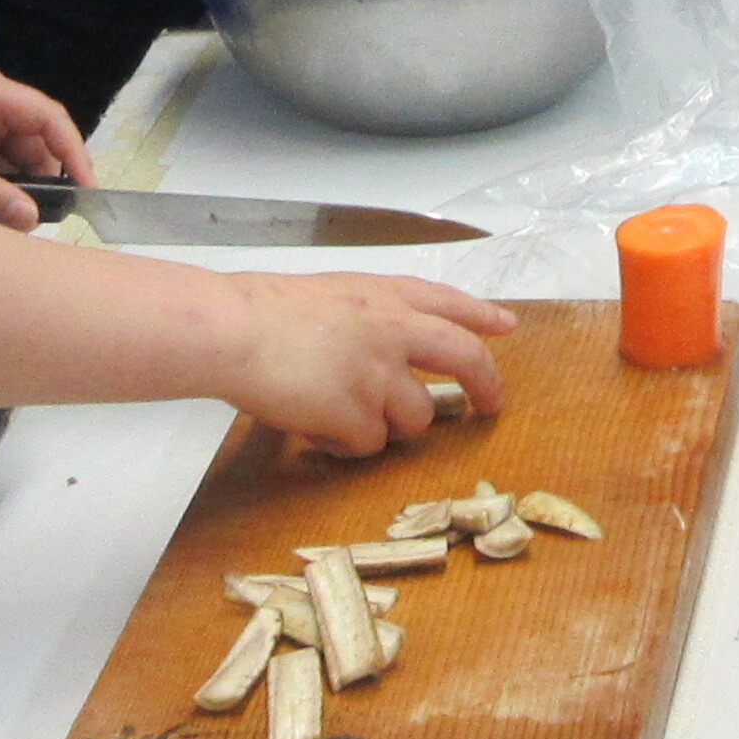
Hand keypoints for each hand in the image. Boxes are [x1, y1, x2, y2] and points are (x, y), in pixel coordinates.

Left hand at [0, 63, 89, 220]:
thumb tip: (31, 221)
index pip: (48, 117)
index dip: (73, 152)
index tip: (87, 188)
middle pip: (35, 138)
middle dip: (44, 176)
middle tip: (51, 216)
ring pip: (16, 153)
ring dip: (21, 183)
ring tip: (24, 218)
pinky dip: (0, 182)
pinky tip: (2, 208)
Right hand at [219, 270, 515, 454]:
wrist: (234, 332)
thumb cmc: (264, 312)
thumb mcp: (334, 294)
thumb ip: (372, 314)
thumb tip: (398, 346)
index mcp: (386, 296)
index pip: (449, 302)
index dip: (479, 315)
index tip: (505, 327)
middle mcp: (396, 331)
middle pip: (465, 359)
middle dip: (486, 386)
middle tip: (490, 406)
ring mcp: (382, 374)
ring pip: (415, 418)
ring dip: (385, 424)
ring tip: (337, 409)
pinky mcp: (360, 414)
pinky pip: (369, 444)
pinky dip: (345, 442)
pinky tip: (314, 424)